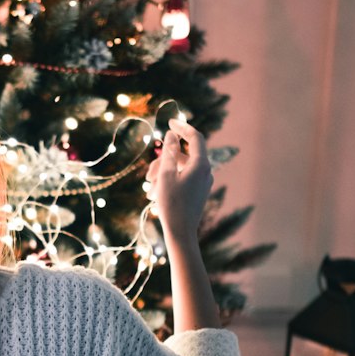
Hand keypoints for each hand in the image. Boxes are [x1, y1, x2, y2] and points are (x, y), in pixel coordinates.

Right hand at [146, 116, 213, 243]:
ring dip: (162, 175)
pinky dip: (168, 182)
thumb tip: (172, 135)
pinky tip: (155, 194)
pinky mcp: (197, 191)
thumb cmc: (172, 203)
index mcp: (201, 164)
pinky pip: (182, 179)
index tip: (170, 122)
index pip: (195, 137)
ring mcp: (202, 182)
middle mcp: (205, 171)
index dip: (182, 127)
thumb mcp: (166, 174)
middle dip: (163, 162)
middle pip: (182, 156)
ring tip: (150, 190)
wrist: (181, 233)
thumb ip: (170, 152)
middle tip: (149, 176)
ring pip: (179, 169)